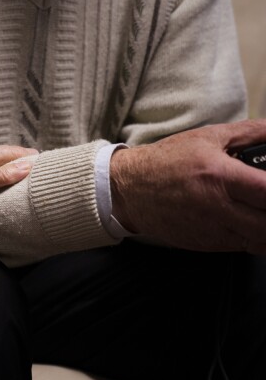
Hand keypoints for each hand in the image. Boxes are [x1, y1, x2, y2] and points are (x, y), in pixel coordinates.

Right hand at [111, 119, 265, 253]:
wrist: (128, 190)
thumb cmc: (166, 162)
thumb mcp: (207, 137)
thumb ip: (249, 132)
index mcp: (219, 175)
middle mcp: (216, 206)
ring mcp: (212, 230)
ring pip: (260, 240)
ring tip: (259, 211)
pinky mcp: (206, 244)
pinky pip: (244, 247)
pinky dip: (254, 237)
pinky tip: (250, 222)